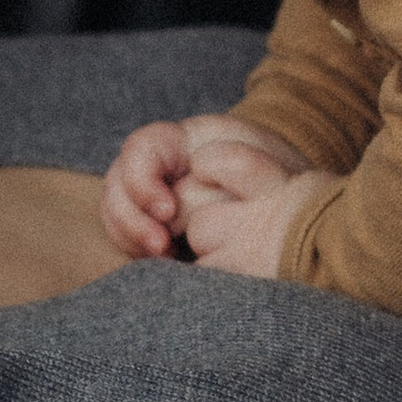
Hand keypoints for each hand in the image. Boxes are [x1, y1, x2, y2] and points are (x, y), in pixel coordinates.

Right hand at [100, 112, 313, 264]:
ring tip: (165, 256)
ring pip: (115, 214)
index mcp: (180, 141)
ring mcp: (147, 196)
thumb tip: (176, 211)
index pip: (140, 150)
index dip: (143, 181)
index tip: (168, 212)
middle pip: (117, 185)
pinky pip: (127, 238)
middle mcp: (155, 167)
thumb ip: (221, 179)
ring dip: (133, 239)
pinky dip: (138, 250)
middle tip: (162, 247)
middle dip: (134, 220)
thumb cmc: (276, 175)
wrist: (285, 198)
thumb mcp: (258, 164)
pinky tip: (167, 260)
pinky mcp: (151, 227)